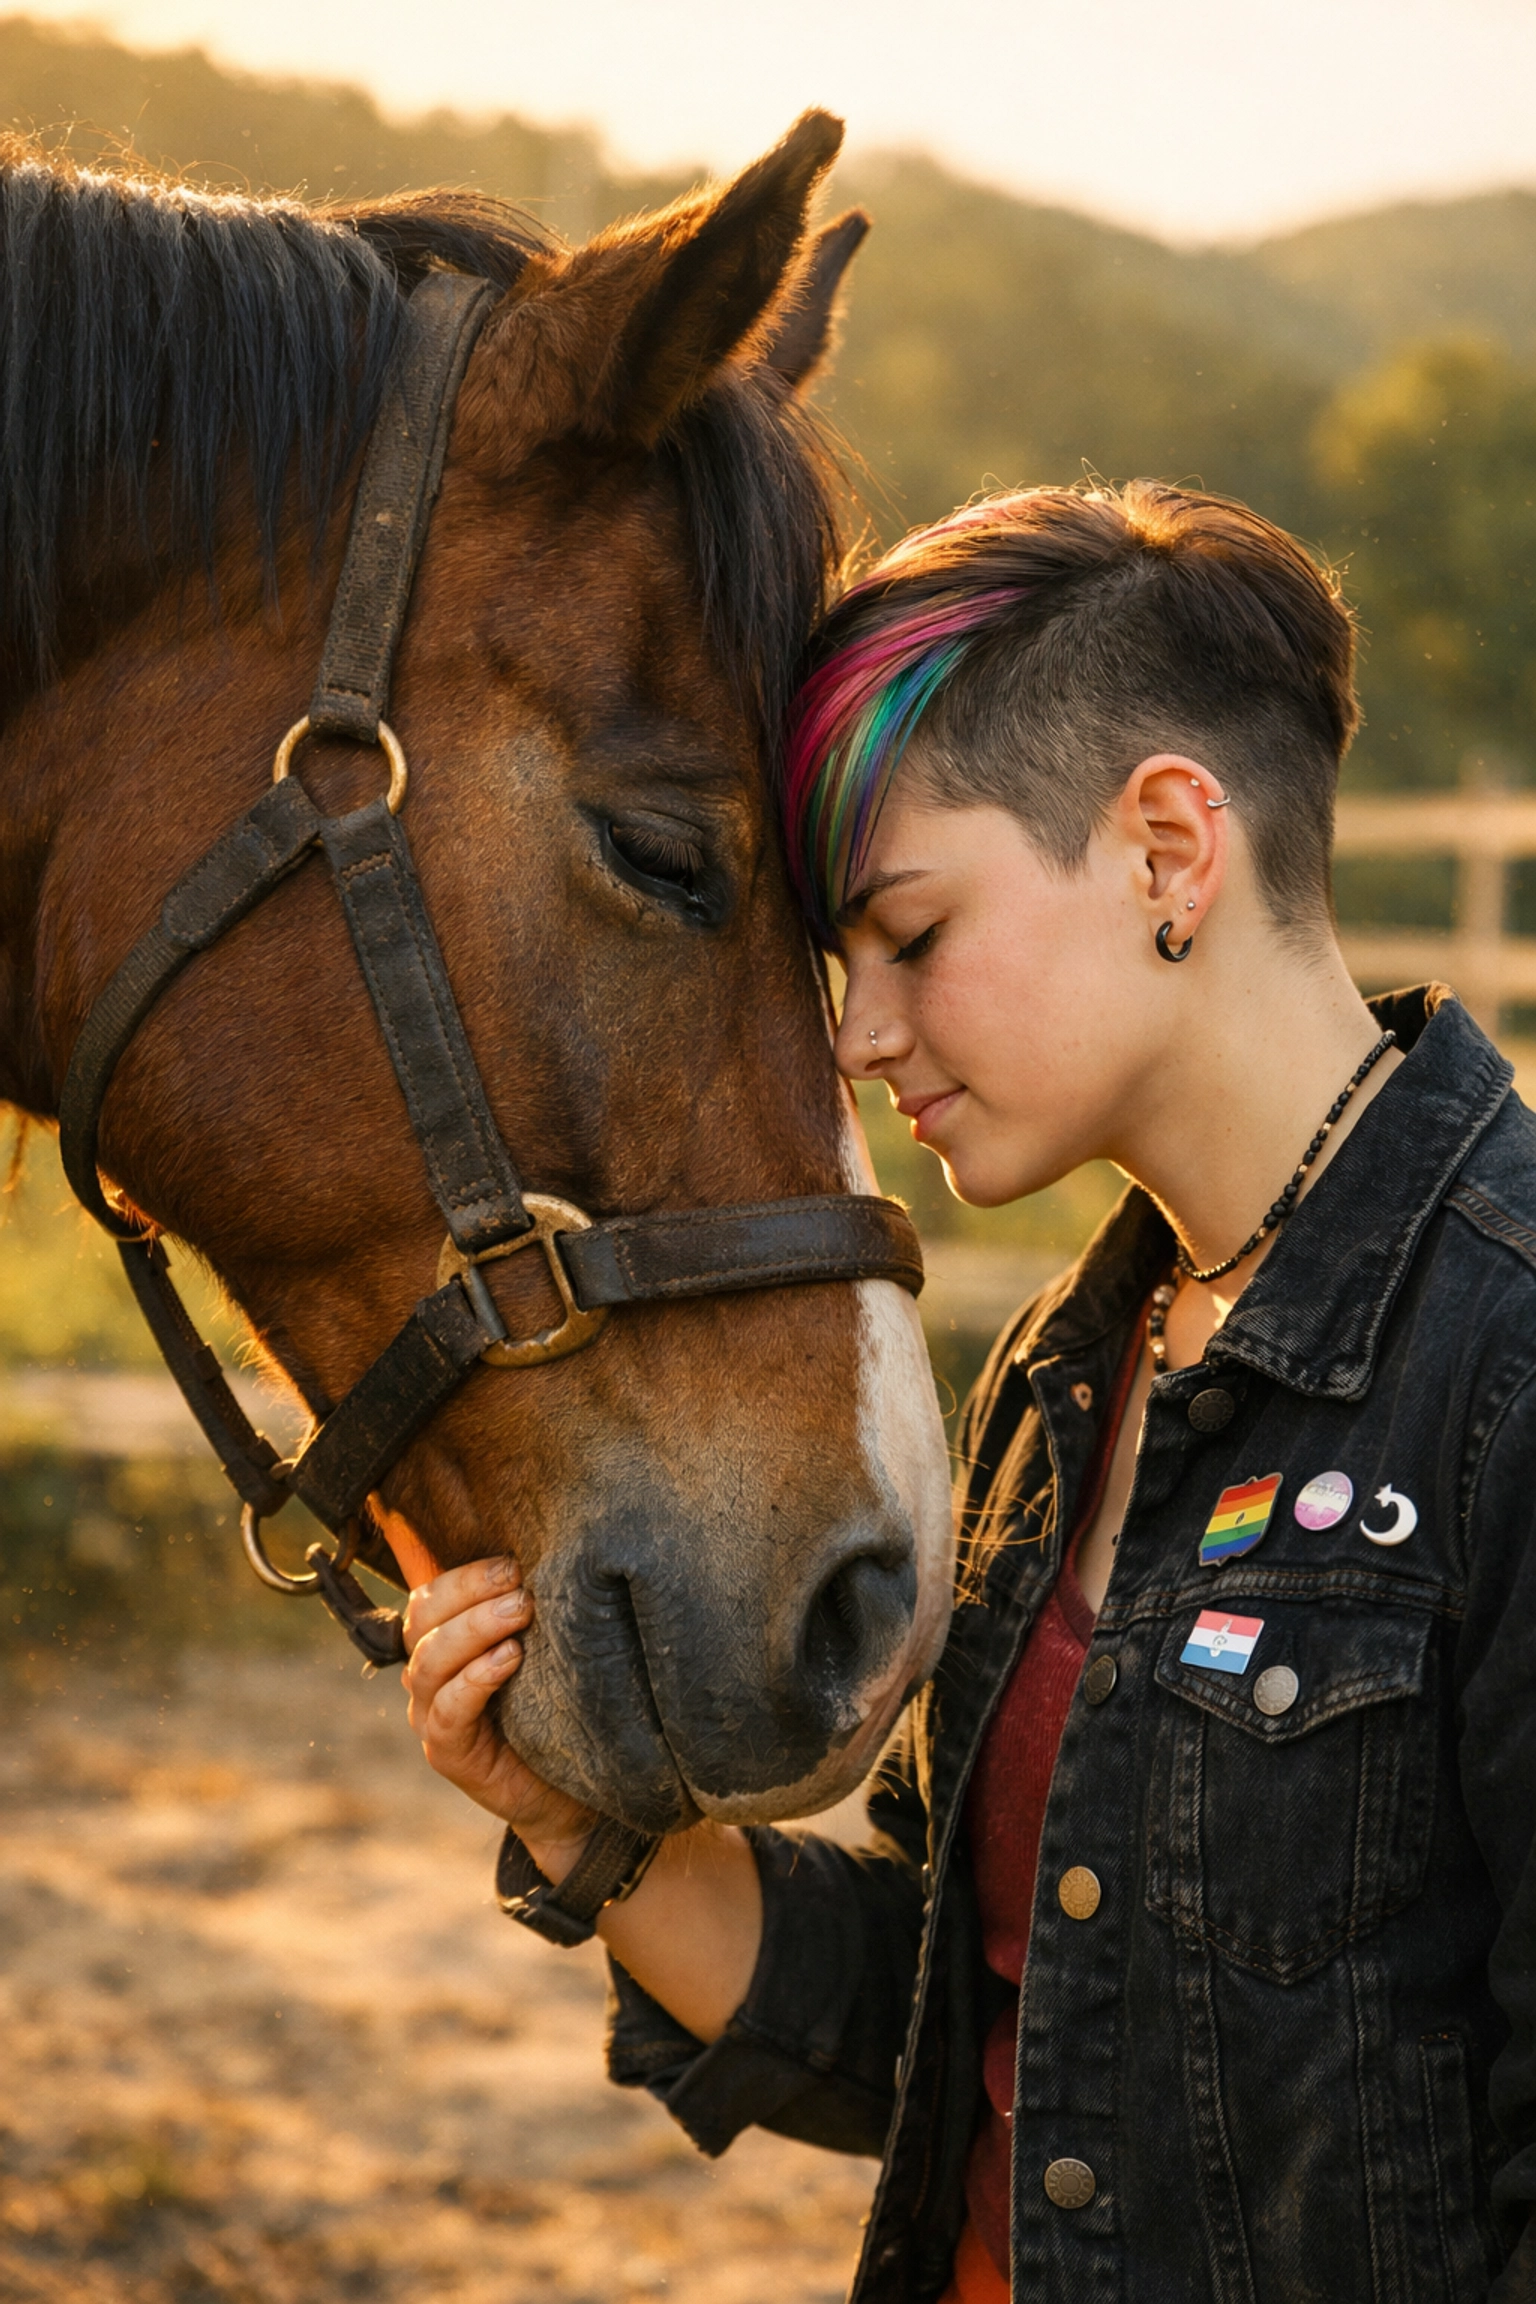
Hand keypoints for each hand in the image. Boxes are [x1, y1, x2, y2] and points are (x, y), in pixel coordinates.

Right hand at [401, 1555, 597, 1870]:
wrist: (568, 1791)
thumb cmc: (554, 1708)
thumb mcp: (539, 1650)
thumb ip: (523, 1612)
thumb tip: (544, 1553)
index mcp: (442, 1644)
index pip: (429, 1598)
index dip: (464, 1577)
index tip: (513, 1565)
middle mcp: (427, 1678)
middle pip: (422, 1623)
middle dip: (470, 1596)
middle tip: (520, 1587)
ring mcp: (431, 1717)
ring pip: (429, 1663)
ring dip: (475, 1631)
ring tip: (520, 1615)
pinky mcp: (447, 1753)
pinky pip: (446, 1711)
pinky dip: (475, 1680)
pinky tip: (510, 1660)